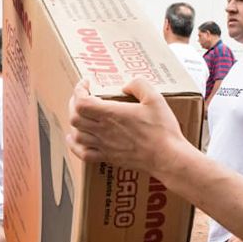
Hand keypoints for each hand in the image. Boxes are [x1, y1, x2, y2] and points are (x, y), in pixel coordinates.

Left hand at [67, 78, 190, 174]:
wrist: (167, 158)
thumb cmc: (162, 130)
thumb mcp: (155, 98)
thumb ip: (139, 84)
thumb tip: (126, 84)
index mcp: (112, 114)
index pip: (81, 102)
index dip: (79, 90)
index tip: (87, 83)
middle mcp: (104, 130)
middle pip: (75, 118)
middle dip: (74, 104)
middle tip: (83, 97)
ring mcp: (104, 146)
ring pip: (76, 135)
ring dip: (75, 123)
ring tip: (81, 115)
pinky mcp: (109, 157)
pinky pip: (83, 154)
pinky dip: (75, 146)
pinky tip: (76, 139)